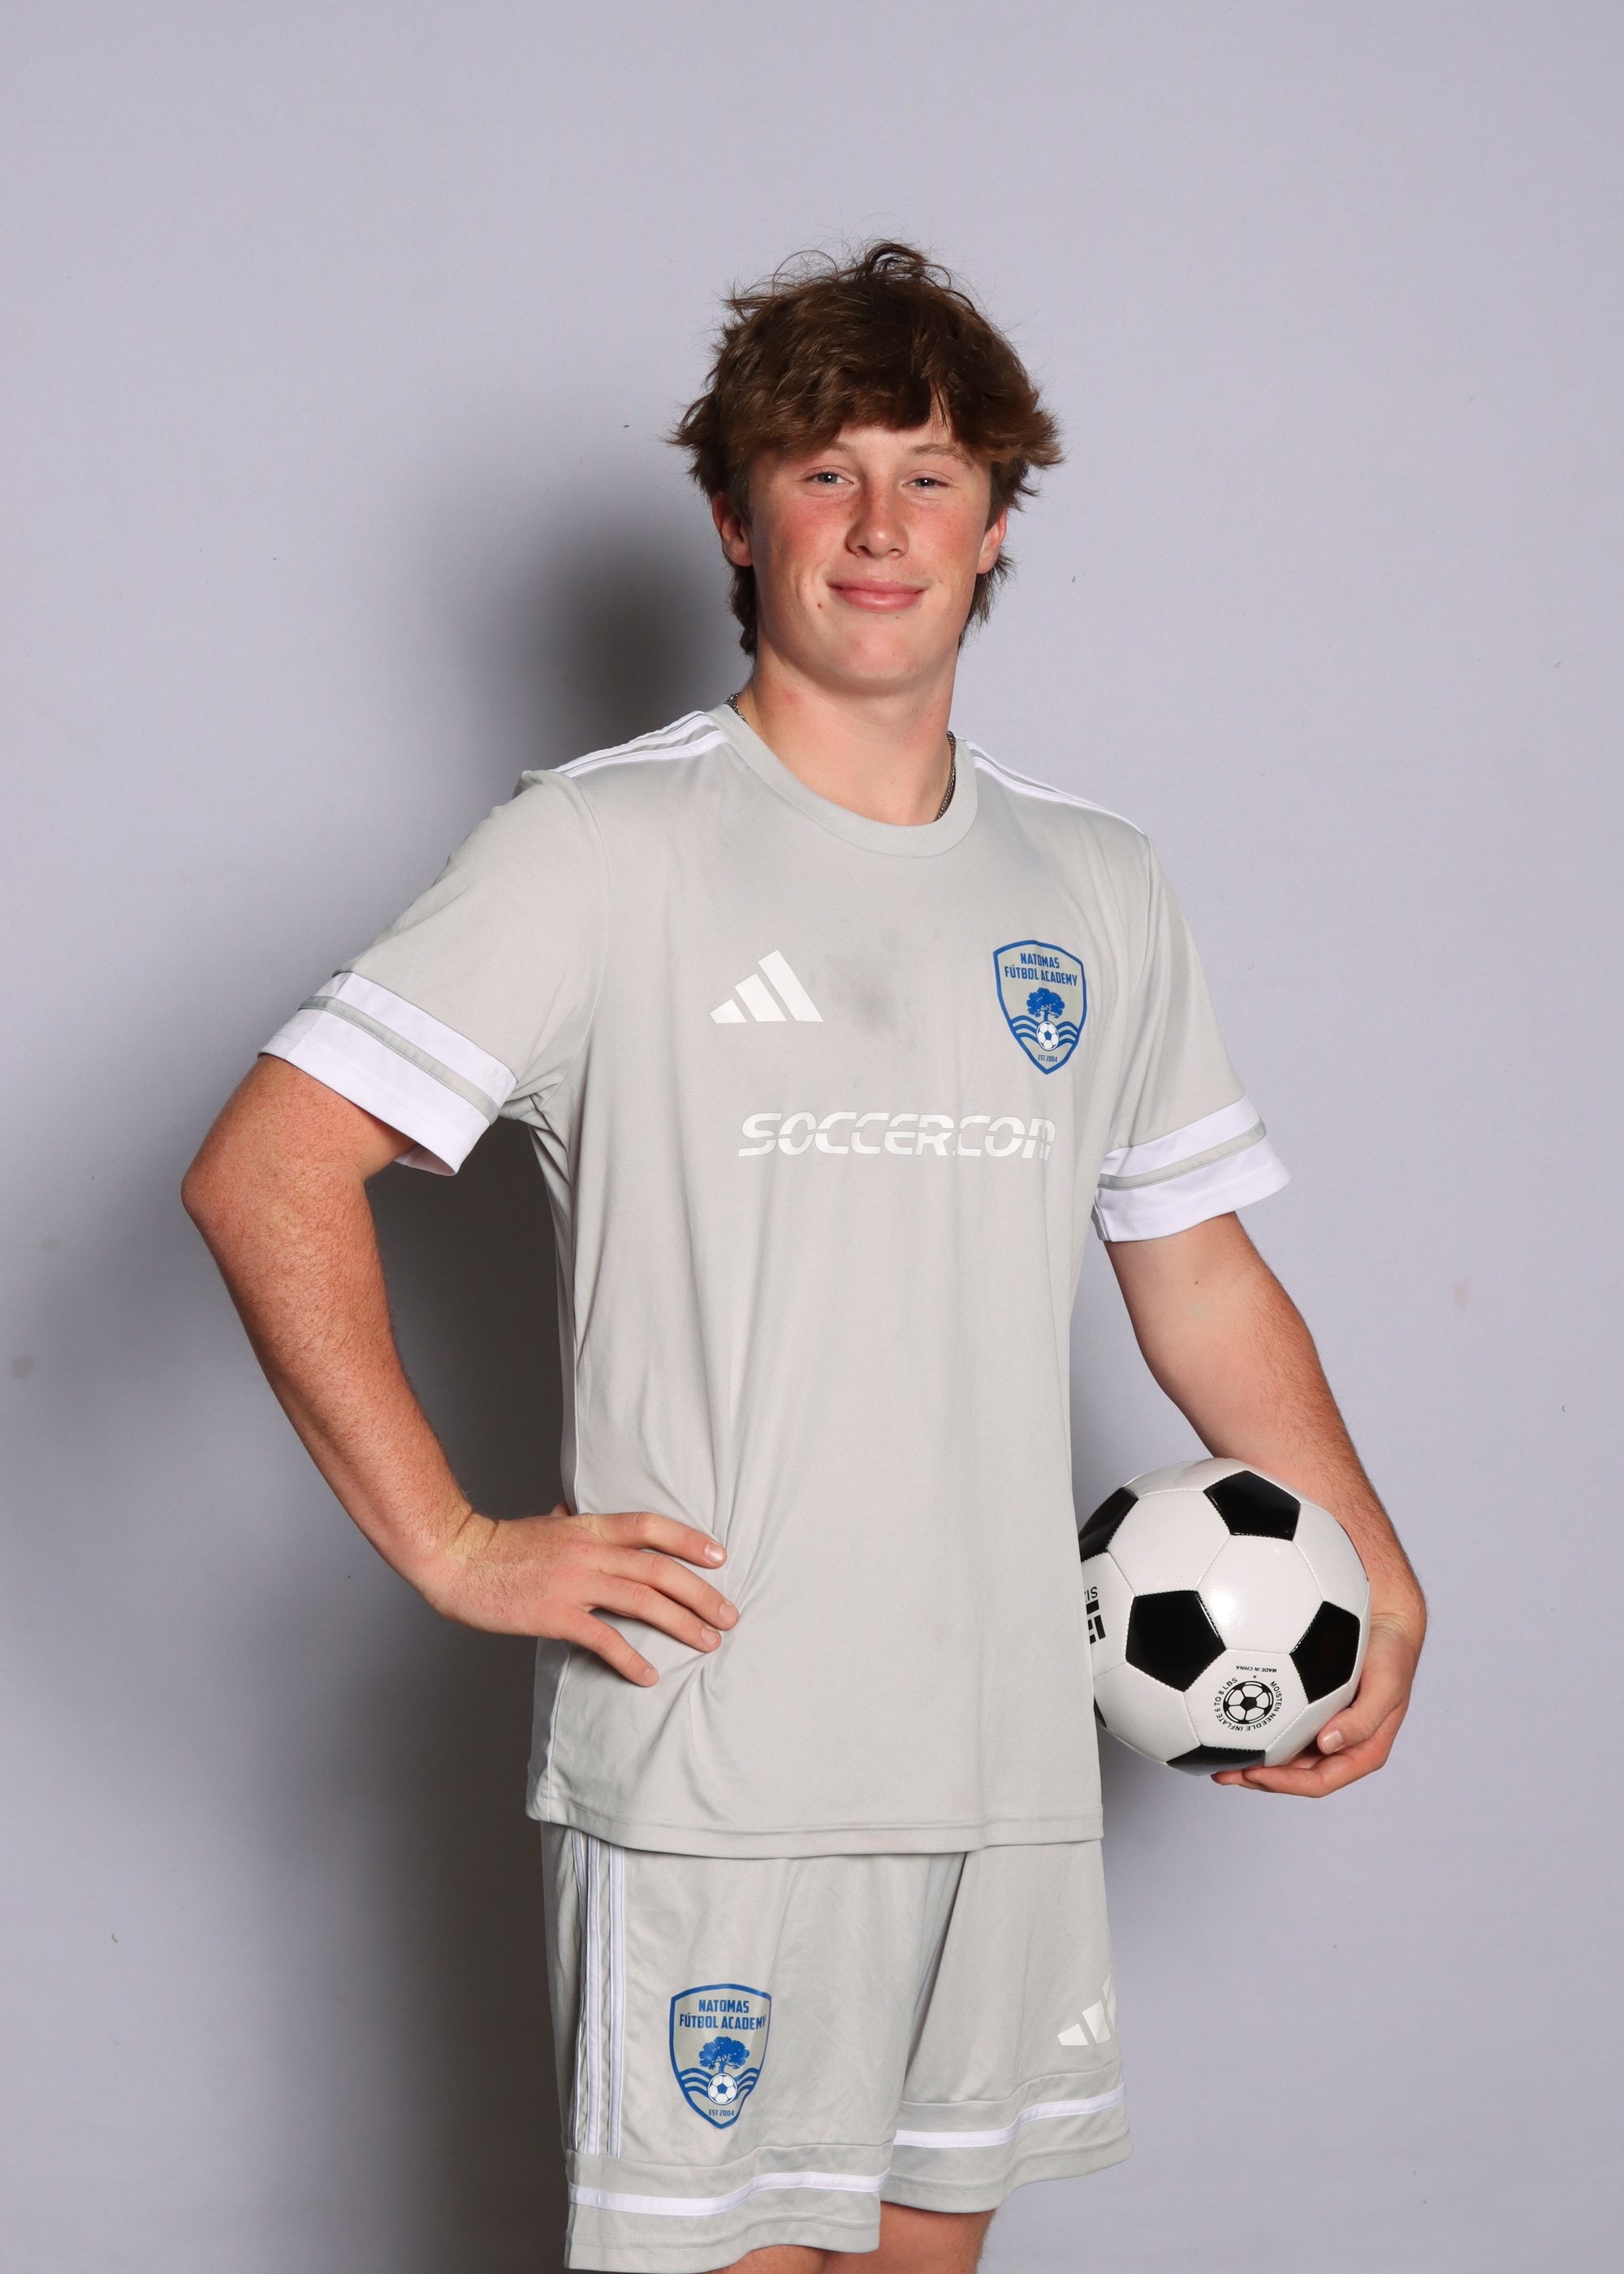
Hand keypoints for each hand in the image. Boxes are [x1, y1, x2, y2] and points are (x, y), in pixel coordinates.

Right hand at [416, 1503, 738, 1684]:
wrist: (456, 1558)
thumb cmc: (499, 1545)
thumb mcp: (546, 1525)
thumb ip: (571, 1522)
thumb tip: (575, 1510)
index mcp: (589, 1527)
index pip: (651, 1527)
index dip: (689, 1540)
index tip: (720, 1557)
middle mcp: (589, 1552)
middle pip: (659, 1569)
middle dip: (701, 1593)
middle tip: (729, 1615)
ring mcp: (573, 1583)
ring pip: (642, 1602)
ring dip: (682, 1624)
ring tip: (708, 1643)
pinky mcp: (555, 1615)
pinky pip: (603, 1639)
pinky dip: (630, 1659)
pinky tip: (649, 1676)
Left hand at [1213, 1606, 1421, 1795]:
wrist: (1384, 1622)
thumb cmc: (1392, 1656)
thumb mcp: (1387, 1686)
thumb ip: (1363, 1719)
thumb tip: (1328, 1743)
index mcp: (1360, 1751)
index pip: (1319, 1781)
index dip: (1285, 1784)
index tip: (1255, 1773)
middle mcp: (1338, 1745)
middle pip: (1294, 1775)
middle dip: (1258, 1778)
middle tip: (1223, 1772)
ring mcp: (1322, 1727)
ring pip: (1284, 1754)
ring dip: (1252, 1758)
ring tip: (1217, 1754)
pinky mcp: (1308, 1706)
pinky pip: (1281, 1723)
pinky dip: (1258, 1728)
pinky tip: (1232, 1719)